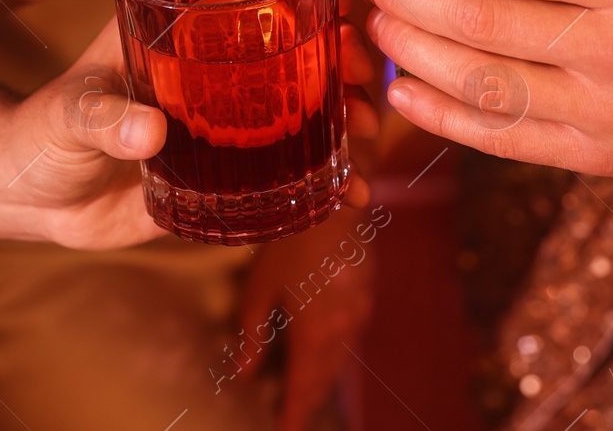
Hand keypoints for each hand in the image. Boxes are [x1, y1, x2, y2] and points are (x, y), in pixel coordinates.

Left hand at [6, 13, 378, 249]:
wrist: (29, 198)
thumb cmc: (41, 134)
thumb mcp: (70, 115)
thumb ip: (103, 119)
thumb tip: (146, 132)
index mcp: (180, 32)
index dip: (309, 0)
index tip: (345, 18)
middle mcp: (212, 72)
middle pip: (297, 52)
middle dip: (344, 64)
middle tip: (367, 90)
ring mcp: (224, 123)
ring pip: (302, 108)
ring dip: (346, 118)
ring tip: (368, 139)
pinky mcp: (225, 174)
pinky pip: (284, 172)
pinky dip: (323, 182)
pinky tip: (351, 197)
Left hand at [239, 207, 377, 430]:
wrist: (332, 204)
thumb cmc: (288, 243)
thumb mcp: (260, 289)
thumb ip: (252, 333)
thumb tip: (244, 371)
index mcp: (313, 333)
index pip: (302, 386)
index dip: (294, 412)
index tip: (285, 429)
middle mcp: (342, 331)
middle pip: (324, 379)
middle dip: (308, 400)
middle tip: (293, 415)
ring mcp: (360, 314)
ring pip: (340, 360)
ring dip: (322, 379)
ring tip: (306, 392)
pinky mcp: (367, 298)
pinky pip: (351, 338)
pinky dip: (336, 354)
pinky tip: (326, 353)